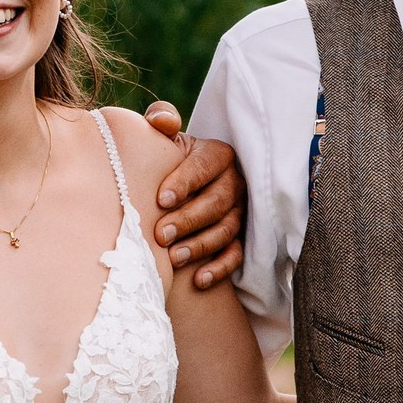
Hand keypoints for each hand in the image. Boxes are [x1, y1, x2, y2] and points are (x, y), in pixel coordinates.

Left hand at [144, 101, 245, 289]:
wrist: (179, 188)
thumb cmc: (168, 160)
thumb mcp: (166, 140)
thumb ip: (161, 122)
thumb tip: (161, 123)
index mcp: (218, 154)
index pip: (205, 165)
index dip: (185, 181)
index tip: (161, 198)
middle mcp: (234, 182)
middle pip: (217, 202)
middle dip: (189, 219)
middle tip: (160, 234)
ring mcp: (240, 212)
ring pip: (226, 230)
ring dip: (201, 245)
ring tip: (174, 258)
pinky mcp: (241, 238)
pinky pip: (235, 255)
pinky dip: (218, 268)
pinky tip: (198, 280)